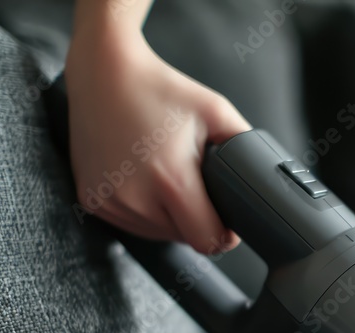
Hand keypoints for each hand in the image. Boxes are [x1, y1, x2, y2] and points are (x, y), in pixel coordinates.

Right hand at [65, 22, 249, 253]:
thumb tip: (263, 183)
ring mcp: (109, 202)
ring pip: (157, 234)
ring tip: (167, 178)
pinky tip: (145, 181)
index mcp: (171, 180)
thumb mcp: (216, 112)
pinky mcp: (92, 200)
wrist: (103, 71)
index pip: (208, 240)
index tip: (228, 222)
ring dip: (169, 218)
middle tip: (195, 184)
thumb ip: (245, 149)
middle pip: (184, 238)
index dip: (225, 235)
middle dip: (196, 219)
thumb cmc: (160, 89)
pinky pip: (131, 224)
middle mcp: (135, 198)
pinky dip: (143, 211)